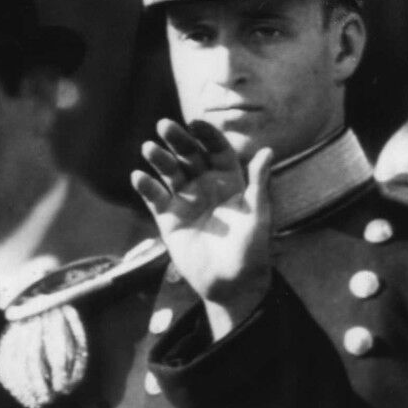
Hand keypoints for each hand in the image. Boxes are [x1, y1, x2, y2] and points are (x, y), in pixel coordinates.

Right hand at [132, 119, 273, 339]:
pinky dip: (146, 187)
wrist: (231, 284)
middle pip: (189, 156)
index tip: (194, 123)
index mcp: (230, 181)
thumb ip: (259, 183)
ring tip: (149, 148)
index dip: (206, 135)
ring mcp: (186, 201)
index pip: (216, 150)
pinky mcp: (169, 219)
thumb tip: (268, 150)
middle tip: (164, 125)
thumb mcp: (258, 216)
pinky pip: (155, 198)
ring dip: (159, 159)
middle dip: (178, 140)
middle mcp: (206, 186)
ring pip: (170, 173)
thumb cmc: (251, 251)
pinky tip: (138, 176)